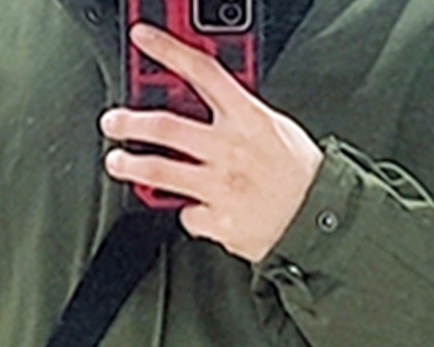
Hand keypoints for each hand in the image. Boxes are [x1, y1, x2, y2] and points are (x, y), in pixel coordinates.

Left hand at [101, 21, 323, 262]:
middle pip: (166, 127)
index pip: (202, 72)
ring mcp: (221, 187)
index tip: (142, 38)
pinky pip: (187, 214)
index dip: (168, 50)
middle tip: (112, 121)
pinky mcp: (218, 222)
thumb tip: (205, 97)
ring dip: (132, 166)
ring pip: (161, 171)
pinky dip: (185, 212)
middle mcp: (230, 150)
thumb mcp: (275, 126)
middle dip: (131, 122)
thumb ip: (237, 112)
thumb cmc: (300, 173)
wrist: (320, 221)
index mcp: (248, 117)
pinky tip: (193, 209)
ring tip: (117, 162)